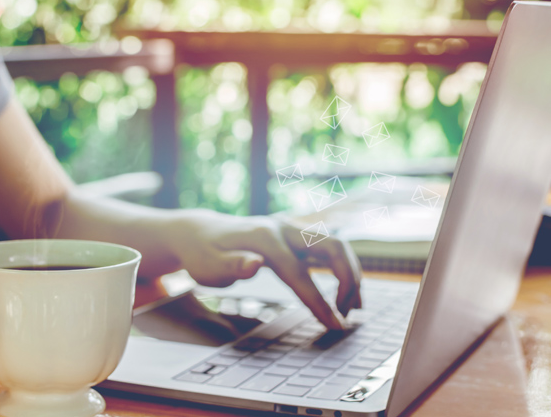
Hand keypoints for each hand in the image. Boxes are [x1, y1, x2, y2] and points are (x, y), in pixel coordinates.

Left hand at [151, 210, 361, 329]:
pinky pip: (328, 249)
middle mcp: (283, 228)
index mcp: (263, 238)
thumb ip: (233, 266)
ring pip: (336, 245)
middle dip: (348, 280)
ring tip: (354, 307)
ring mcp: (290, 230)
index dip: (319, 301)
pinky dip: (342, 268)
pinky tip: (344, 292)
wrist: (200, 233)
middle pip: (333, 247)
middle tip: (347, 314)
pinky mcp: (293, 237)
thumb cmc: (202, 254)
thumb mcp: (208, 266)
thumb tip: (255, 265)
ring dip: (351, 273)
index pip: (299, 272)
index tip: (335, 325)